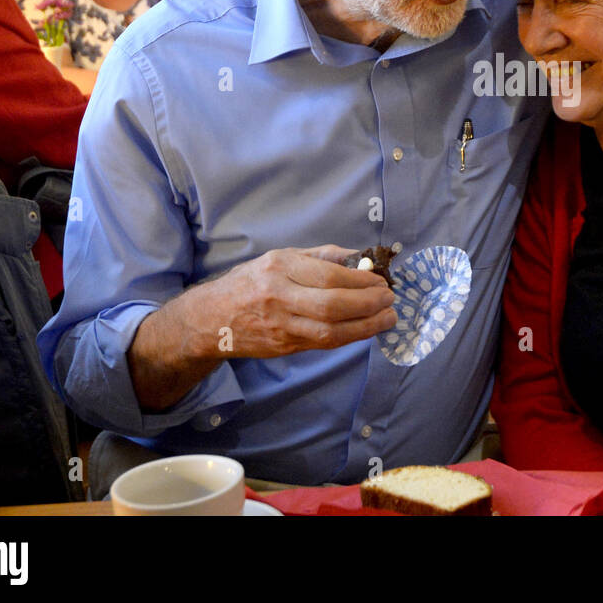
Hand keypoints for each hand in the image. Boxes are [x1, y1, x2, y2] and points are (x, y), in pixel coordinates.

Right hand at [198, 245, 396, 358]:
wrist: (212, 318)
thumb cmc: (252, 281)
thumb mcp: (282, 256)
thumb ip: (323, 256)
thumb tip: (363, 257)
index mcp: (280, 267)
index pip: (328, 275)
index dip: (361, 280)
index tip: (381, 280)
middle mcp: (279, 296)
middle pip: (332, 305)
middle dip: (368, 304)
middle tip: (389, 298)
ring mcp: (281, 326)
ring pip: (330, 331)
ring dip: (367, 326)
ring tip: (388, 317)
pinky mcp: (284, 347)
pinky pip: (324, 343)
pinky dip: (351, 336)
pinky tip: (368, 328)